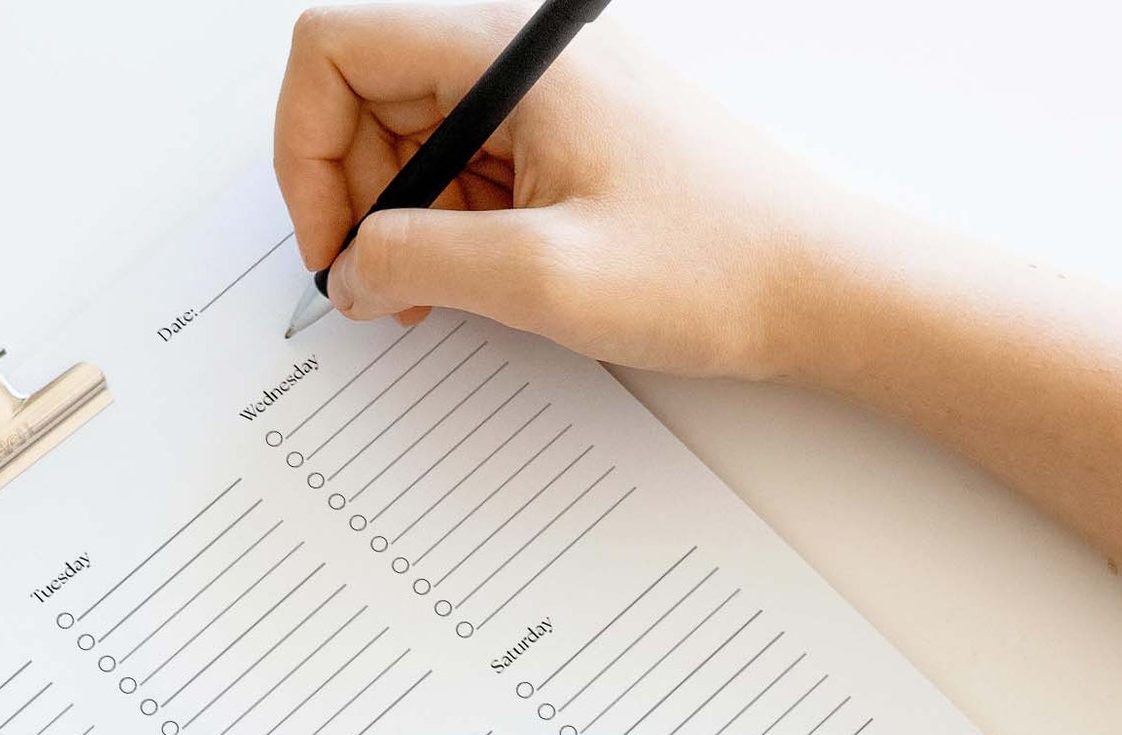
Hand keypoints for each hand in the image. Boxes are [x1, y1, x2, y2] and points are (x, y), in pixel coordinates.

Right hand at [273, 4, 855, 379]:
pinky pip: (470, 171)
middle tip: (380, 288)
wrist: (816, 290)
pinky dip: (451, 230)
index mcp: (507, 57)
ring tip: (440, 297)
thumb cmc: (713, 268)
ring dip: (403, 224)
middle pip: (369, 97)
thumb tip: (349, 270)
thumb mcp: (541, 279)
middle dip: (353, 199)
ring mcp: (548, 100)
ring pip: (415, 141)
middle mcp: (522, 61)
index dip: (305, 151)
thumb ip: (419, 263)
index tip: (330, 245)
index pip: (337, 51)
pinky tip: (481, 283)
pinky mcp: (569, 143)